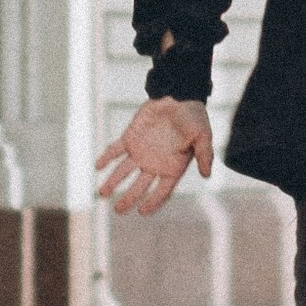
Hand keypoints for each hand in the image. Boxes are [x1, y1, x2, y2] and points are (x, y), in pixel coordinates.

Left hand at [95, 97, 213, 214]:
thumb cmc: (194, 116)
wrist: (179, 94)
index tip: (142, 211)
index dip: (152, 203)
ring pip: (123, 171)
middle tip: (118, 210)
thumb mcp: (203, 136)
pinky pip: (116, 150)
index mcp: (173, 167)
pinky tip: (98, 166)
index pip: (161, 191)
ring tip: (101, 194)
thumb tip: (207, 174)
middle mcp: (155, 163)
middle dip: (128, 199)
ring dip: (112, 182)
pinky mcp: (131, 138)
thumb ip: (204, 155)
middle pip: (139, 187)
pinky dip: (106, 157)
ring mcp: (141, 151)